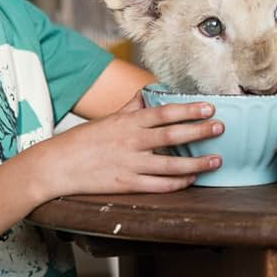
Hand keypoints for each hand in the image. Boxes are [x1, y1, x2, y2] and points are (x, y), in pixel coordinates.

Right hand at [41, 93, 222, 195]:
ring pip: (171, 163)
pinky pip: (158, 185)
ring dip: (196, 162)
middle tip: (220, 127)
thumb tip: (146, 92)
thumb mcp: (108, 119)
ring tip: (216, 159)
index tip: (209, 107)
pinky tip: (191, 179)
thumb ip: (130, 106)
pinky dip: (177, 183)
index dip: (188, 110)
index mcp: (127, 122)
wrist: (56, 166)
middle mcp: (131, 141)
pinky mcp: (126, 184)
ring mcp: (130, 164)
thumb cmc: (82, 141)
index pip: (164, 112)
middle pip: (172, 134)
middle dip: (199, 131)